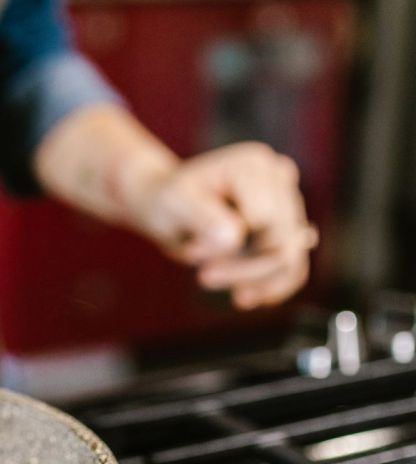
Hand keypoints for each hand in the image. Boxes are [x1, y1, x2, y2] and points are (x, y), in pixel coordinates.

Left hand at [121, 142, 318, 308]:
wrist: (168, 206)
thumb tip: (234, 239)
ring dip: (253, 283)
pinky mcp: (289, 231)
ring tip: (217, 282)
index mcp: (253, 167)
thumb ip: (202, 217)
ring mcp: (289, 205)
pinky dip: (272, 288)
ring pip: (290, 261)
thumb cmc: (168, 199)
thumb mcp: (174, 203)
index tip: (193, 251)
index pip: (265, 222)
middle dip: (241, 269)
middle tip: (203, 275)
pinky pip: (294, 269)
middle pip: (281, 243)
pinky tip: (243, 297)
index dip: (229, 247)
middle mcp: (280, 179)